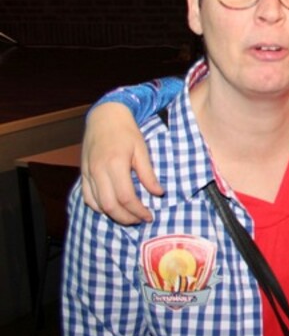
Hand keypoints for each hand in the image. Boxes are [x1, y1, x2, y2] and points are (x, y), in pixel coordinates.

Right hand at [81, 102, 160, 223]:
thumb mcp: (142, 149)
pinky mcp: (83, 173)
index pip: (126, 197)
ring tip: (129, 216)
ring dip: (113, 215)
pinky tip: (112, 208)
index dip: (138, 211)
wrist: (105, 116)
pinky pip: (87, 197)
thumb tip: (158, 193)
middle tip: (140, 219)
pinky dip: (99, 208)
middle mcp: (98, 171)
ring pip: (97, 205)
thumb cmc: (126, 131)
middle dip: (126, 218)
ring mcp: (88, 173)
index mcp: (115, 164)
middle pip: (110, 206)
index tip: (149, 216)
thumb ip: (148, 174)